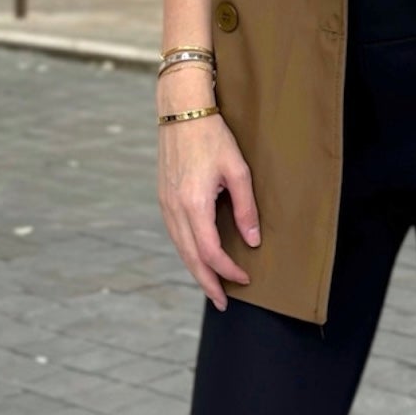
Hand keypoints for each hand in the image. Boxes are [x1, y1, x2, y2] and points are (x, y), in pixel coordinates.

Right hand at [158, 112, 260, 309]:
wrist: (181, 111)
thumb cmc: (212, 136)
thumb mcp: (238, 170)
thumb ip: (246, 208)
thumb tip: (252, 241)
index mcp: (193, 204)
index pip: (210, 251)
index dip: (228, 270)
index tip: (245, 278)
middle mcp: (174, 209)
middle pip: (190, 258)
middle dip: (208, 283)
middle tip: (222, 303)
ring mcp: (165, 204)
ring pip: (180, 249)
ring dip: (196, 270)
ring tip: (212, 286)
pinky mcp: (163, 198)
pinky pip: (175, 235)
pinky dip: (187, 252)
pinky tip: (198, 258)